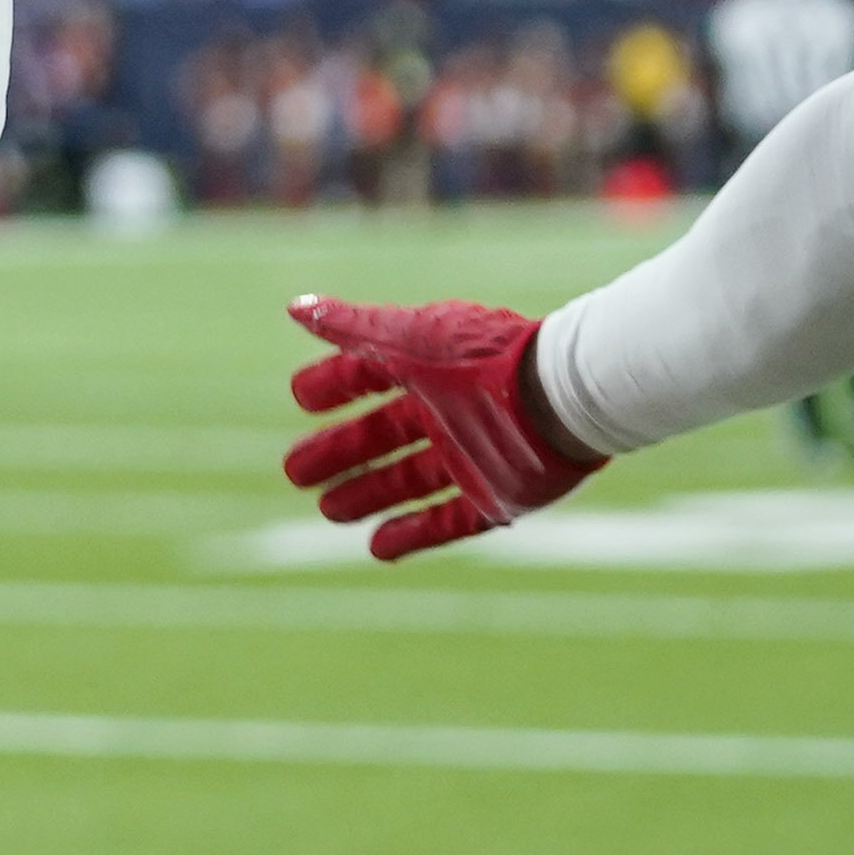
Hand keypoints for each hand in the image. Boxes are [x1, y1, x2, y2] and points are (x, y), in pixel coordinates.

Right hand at [282, 293, 602, 559]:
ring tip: (327, 509)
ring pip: (409, 480)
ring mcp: (474, 456)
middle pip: (384, 435)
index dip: (335, 385)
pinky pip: (448, 521)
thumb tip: (295, 307)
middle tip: (295, 470)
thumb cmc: (480, 358)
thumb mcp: (406, 338)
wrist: (558, 399)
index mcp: (430, 367)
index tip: (301, 399)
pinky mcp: (496, 496)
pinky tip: (376, 547)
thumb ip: (351, 327)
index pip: (372, 375)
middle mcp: (450, 411)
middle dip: (340, 451)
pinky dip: (412, 534)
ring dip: (368, 493)